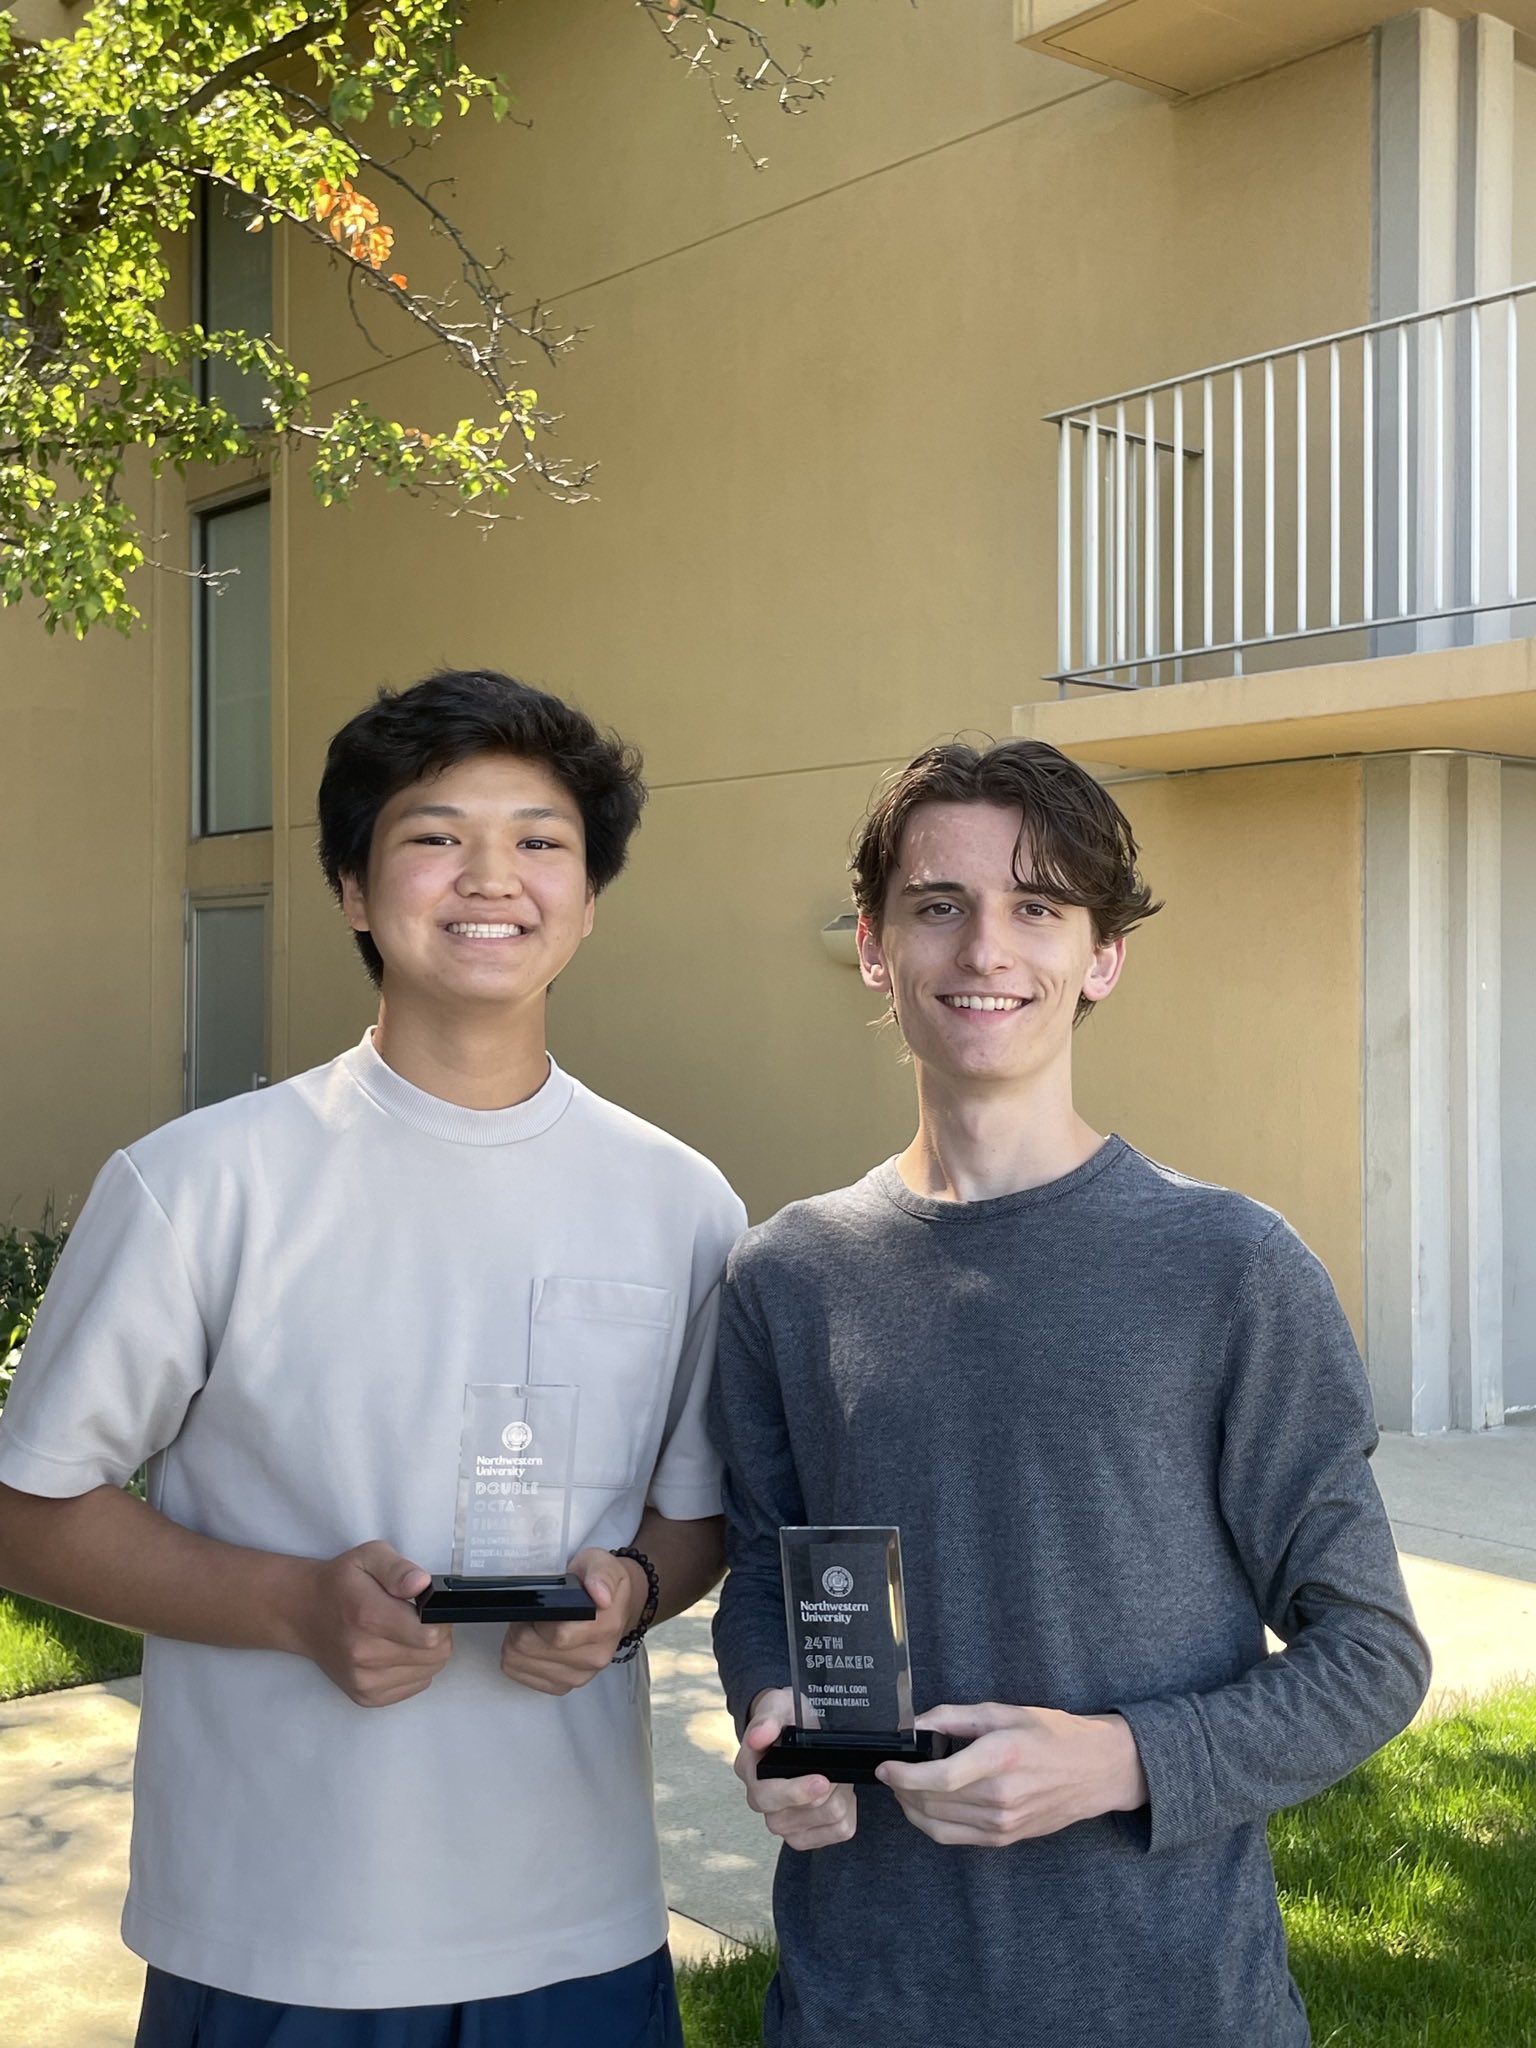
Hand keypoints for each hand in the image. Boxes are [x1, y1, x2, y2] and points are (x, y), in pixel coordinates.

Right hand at [291, 1541, 450, 1707]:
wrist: (304, 1613)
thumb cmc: (341, 1583)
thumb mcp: (370, 1556)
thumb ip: (399, 1569)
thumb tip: (421, 1585)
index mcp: (368, 1616)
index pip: (430, 1634)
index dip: (441, 1618)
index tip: (430, 1607)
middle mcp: (365, 1654)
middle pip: (435, 1656)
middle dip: (438, 1634)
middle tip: (422, 1618)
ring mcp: (364, 1680)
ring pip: (428, 1672)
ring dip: (427, 1653)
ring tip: (407, 1633)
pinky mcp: (365, 1696)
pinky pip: (414, 1686)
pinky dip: (415, 1669)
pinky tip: (398, 1650)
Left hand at [499, 1546, 643, 1694]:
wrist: (615, 1607)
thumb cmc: (600, 1583)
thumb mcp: (601, 1563)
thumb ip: (601, 1575)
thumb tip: (601, 1596)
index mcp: (605, 1627)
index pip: (558, 1636)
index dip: (537, 1616)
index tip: (539, 1602)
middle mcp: (594, 1658)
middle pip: (530, 1648)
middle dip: (522, 1625)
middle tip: (534, 1610)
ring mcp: (578, 1677)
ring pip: (520, 1662)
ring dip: (518, 1641)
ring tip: (535, 1624)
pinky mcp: (562, 1687)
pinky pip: (520, 1675)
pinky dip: (520, 1658)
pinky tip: (534, 1642)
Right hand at [734, 1687, 856, 1851]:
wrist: (795, 1731)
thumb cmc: (785, 1719)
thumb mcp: (777, 1706)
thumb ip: (768, 1719)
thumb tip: (759, 1737)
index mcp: (748, 1771)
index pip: (767, 1796)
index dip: (797, 1792)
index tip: (823, 1780)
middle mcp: (760, 1802)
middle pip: (797, 1817)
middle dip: (827, 1792)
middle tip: (836, 1771)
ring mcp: (782, 1822)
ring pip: (823, 1823)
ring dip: (840, 1798)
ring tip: (838, 1776)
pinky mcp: (804, 1835)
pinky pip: (838, 1831)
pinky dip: (849, 1812)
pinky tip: (841, 1793)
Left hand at [877, 1702, 1146, 1846]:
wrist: (1096, 1771)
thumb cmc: (1051, 1734)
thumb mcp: (1003, 1712)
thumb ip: (955, 1717)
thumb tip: (915, 1724)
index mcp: (1000, 1758)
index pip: (940, 1778)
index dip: (904, 1776)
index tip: (884, 1766)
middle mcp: (1000, 1797)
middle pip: (933, 1803)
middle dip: (901, 1790)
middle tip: (891, 1772)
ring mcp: (1003, 1823)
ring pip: (939, 1825)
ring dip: (912, 1809)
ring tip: (903, 1789)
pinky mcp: (1005, 1838)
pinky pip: (955, 1838)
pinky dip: (931, 1824)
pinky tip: (925, 1806)